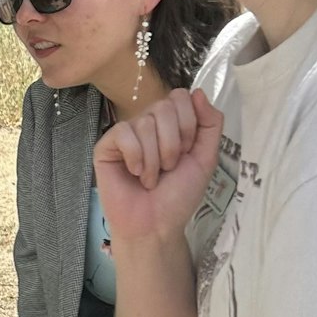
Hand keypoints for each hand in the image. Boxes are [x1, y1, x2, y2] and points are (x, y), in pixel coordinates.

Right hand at [94, 88, 222, 247]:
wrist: (155, 225)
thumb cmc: (178, 196)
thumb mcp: (205, 158)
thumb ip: (210, 124)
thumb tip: (199, 91)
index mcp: (171, 124)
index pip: (180, 97)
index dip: (188, 125)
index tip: (187, 152)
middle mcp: (148, 124)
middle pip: (164, 106)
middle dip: (173, 143)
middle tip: (168, 168)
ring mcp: (126, 134)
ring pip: (145, 122)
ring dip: (155, 158)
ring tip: (151, 178)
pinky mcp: (106, 146)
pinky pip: (124, 133)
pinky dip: (135, 156)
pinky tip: (134, 173)